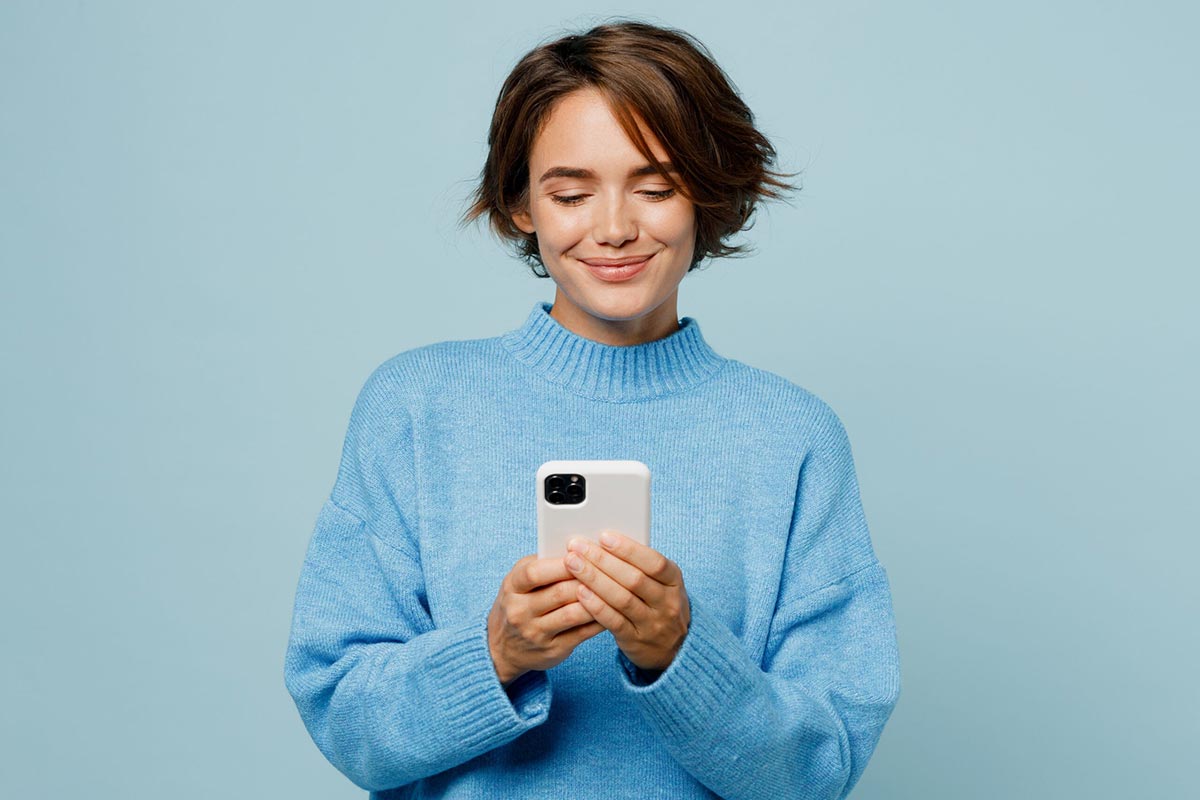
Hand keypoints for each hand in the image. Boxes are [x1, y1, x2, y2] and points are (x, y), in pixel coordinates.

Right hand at [487, 555, 605, 686]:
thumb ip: (543, 565)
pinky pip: (581, 633)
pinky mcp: (552, 650)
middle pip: (559, 593)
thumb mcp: (519, 581)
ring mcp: (535, 633)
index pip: (535, 573)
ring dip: (597, 600)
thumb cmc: (518, 603)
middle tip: (610, 568)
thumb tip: (580, 549)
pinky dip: (599, 620)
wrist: (501, 648)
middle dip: (586, 579)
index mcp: (512, 587)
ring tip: (615, 587)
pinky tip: (612, 609)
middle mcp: (520, 611)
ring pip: (573, 614)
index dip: (561, 564)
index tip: (583, 553)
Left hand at [563, 532, 690, 672]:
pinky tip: (580, 592)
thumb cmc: (658, 603)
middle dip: (602, 560)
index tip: (604, 536)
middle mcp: (667, 603)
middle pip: (634, 579)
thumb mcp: (662, 583)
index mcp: (674, 581)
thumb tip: (604, 541)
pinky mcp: (636, 641)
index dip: (629, 549)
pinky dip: (596, 606)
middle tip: (577, 547)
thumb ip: (640, 565)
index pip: (654, 562)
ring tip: (573, 564)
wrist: (673, 648)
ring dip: (594, 579)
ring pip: (622, 599)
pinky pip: (614, 622)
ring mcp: (652, 624)